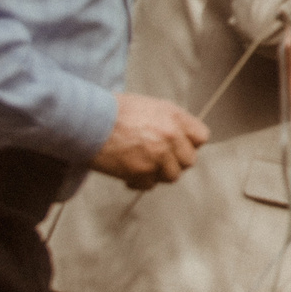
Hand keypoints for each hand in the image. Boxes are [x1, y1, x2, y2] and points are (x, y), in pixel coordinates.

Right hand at [90, 93, 204, 189]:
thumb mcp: (149, 106)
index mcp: (174, 117)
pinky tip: (128, 172)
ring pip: (172, 176)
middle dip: (175, 162)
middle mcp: (170, 136)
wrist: (89, 121)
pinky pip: (149, 185)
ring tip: (142, 165)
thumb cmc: (113, 111)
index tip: (180, 147)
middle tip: (159, 159)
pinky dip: (139, 182)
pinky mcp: (141, 171)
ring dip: (158, 173)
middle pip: (189, 160)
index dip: (190, 144)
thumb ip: (168, 121)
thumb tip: (178, 136)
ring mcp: (157, 155)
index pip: (201, 137)